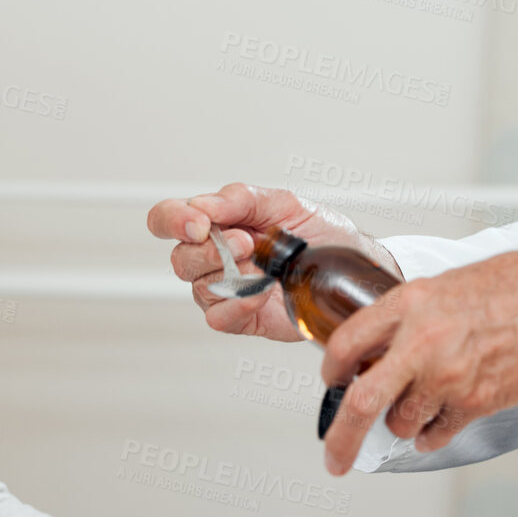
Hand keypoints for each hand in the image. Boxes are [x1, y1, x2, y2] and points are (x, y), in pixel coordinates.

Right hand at [146, 182, 400, 342]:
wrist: (349, 269)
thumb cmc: (319, 233)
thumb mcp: (285, 202)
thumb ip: (242, 199)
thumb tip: (204, 204)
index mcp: (217, 222)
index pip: (168, 218)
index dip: (173, 221)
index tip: (200, 223)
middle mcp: (214, 257)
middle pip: (180, 258)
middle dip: (211, 250)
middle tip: (248, 242)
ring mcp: (225, 289)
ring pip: (198, 287)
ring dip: (231, 275)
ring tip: (264, 267)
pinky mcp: (240, 317)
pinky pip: (218, 317)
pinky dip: (237, 305)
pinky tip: (260, 294)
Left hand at [319, 252, 517, 474]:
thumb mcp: (454, 280)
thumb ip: (417, 307)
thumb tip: (391, 331)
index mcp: (411, 302)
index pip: (348, 342)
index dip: (332, 366)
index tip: (331, 380)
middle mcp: (422, 342)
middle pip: (362, 401)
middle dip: (340, 437)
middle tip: (334, 455)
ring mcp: (447, 378)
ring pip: (400, 421)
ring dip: (402, 420)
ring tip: (419, 403)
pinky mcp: (474, 404)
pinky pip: (435, 433)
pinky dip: (431, 435)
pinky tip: (437, 424)